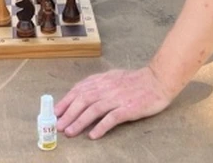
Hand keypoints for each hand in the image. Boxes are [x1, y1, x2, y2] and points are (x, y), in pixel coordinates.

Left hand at [55, 67, 174, 139]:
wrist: (158, 80)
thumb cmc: (135, 81)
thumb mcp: (112, 77)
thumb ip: (97, 84)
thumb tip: (80, 94)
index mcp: (102, 80)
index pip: (79, 90)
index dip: (65, 101)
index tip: (55, 112)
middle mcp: (107, 88)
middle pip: (83, 100)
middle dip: (68, 114)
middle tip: (58, 126)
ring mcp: (117, 98)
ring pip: (94, 109)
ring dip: (80, 121)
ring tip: (70, 132)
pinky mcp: (128, 108)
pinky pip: (112, 118)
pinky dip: (101, 126)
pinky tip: (93, 135)